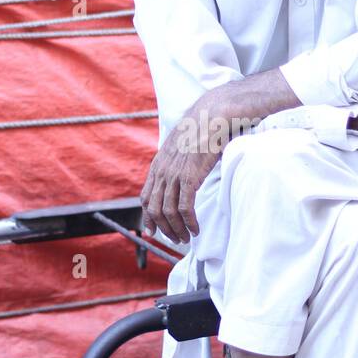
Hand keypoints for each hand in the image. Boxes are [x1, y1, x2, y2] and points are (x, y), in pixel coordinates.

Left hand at [139, 108, 222, 243]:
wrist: (210, 117)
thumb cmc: (201, 131)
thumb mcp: (181, 148)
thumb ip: (175, 162)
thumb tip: (181, 175)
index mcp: (158, 165)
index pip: (146, 197)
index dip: (148, 217)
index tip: (153, 231)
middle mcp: (162, 172)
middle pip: (155, 210)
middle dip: (164, 229)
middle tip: (175, 239)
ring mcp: (174, 175)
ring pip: (169, 213)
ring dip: (177, 230)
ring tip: (186, 238)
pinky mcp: (189, 178)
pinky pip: (185, 208)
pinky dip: (189, 223)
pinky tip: (195, 229)